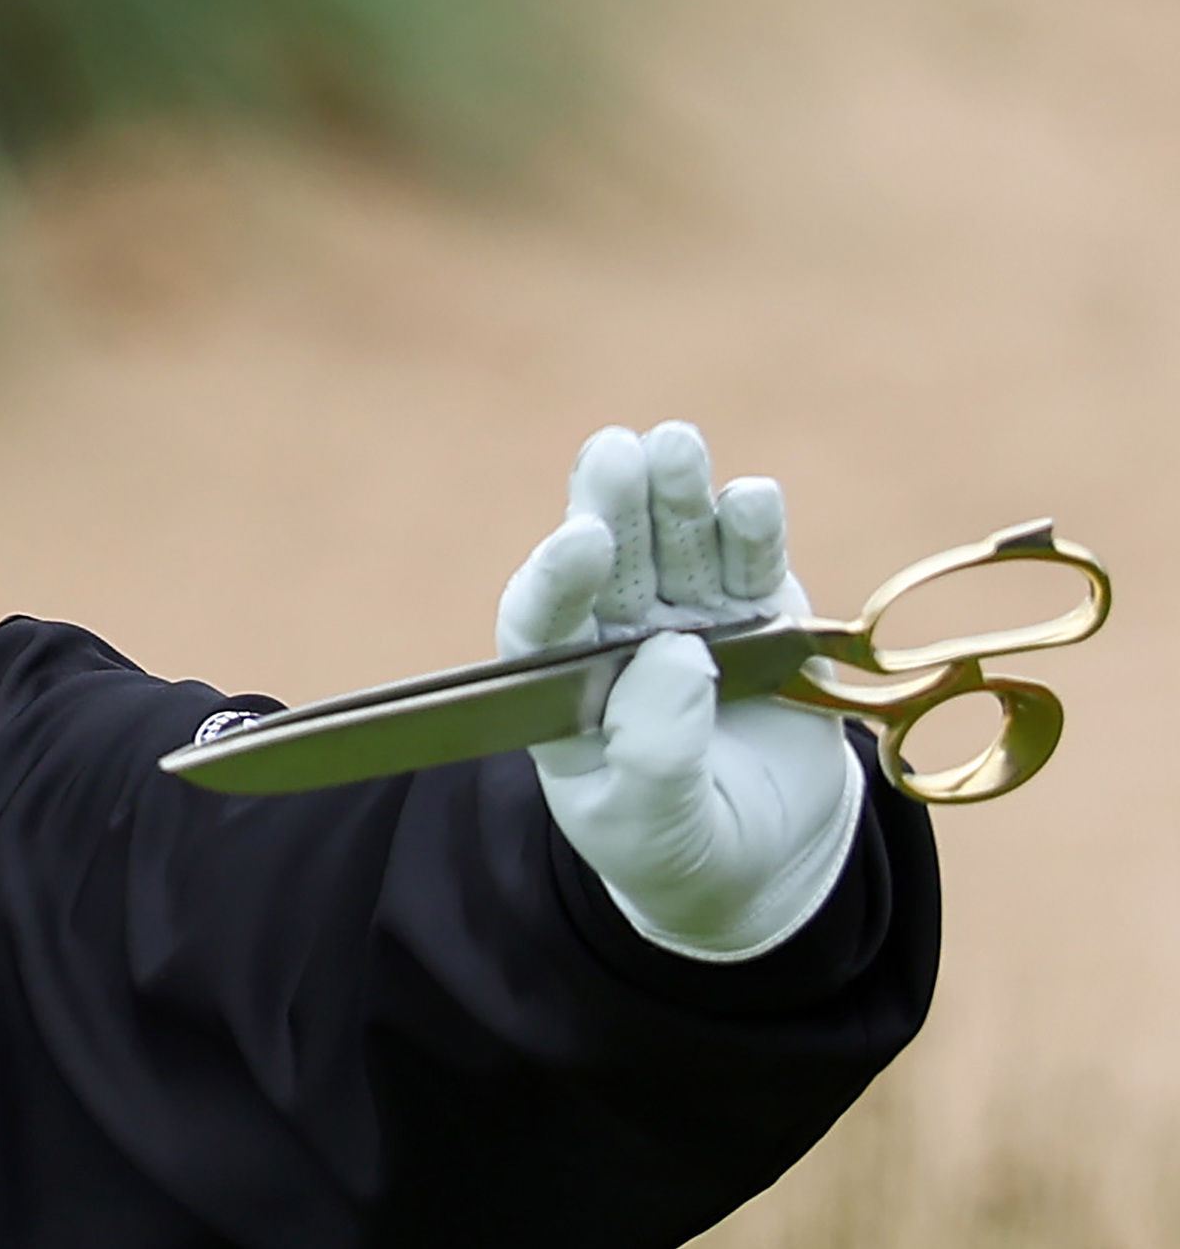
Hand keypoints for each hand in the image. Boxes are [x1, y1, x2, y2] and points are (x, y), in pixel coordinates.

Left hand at [495, 422, 863, 961]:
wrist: (758, 860)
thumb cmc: (676, 847)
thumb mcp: (653, 827)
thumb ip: (657, 753)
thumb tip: (680, 652)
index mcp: (561, 685)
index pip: (544, 619)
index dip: (557, 577)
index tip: (579, 541)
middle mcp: (618, 636)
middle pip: (609, 557)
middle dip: (612, 503)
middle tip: (618, 452)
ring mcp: (691, 616)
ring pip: (678, 543)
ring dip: (677, 493)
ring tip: (675, 445)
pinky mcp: (761, 615)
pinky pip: (753, 564)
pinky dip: (754, 528)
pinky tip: (750, 496)